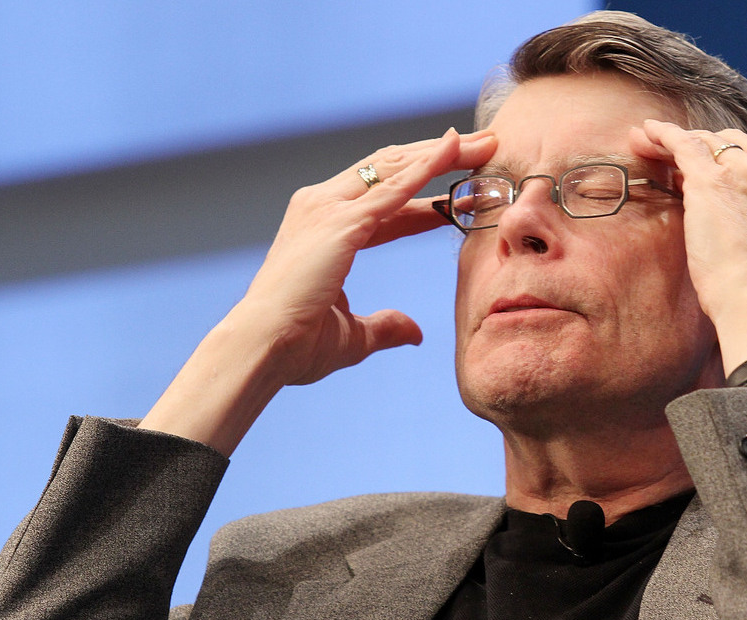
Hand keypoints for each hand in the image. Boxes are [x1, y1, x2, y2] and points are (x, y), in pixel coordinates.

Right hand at [140, 128, 496, 454]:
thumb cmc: (296, 347)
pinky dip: (427, 165)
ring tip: (484, 143)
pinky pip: (394, 187)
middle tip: (482, 146)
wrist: (263, 348)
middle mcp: (320, 207)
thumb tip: (416, 332)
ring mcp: (328, 209)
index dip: (424, 191)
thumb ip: (386, 327)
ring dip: (442, 152)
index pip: (383, 200)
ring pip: (395, 166)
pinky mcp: (341, 221)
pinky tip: (454, 149)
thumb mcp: (354, 336)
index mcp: (321, 229)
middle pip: (390, 169)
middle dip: (438, 156)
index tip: (460, 187)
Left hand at [630, 120, 746, 376]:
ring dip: (678, 141)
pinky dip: (663, 134)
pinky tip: (646, 131)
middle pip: (735, 146)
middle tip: (676, 160)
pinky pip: (683, 143)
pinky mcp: (712, 180)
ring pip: (708, 141)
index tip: (714, 178)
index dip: (734, 167)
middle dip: (705, 149)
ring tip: (649, 142)